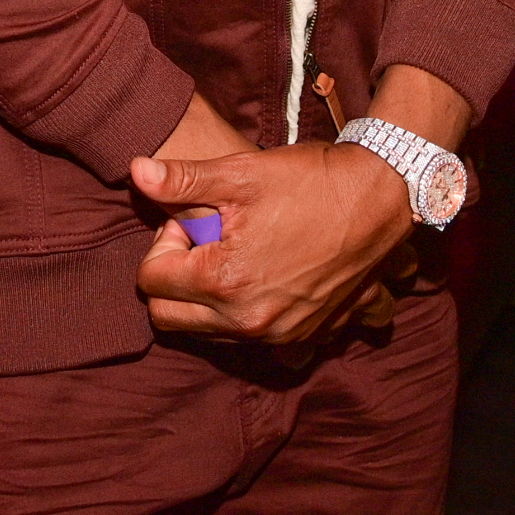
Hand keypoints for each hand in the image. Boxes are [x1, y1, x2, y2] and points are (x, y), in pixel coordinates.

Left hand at [131, 139, 413, 346]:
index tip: (195, 218)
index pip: (149, 280)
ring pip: (207, 332)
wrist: (379, 198)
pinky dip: (244, 315)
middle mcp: (247, 322)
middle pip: (168, 318)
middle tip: (209, 236)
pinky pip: (251, 342)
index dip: (165, 242)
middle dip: (176, 276)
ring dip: (208, 297)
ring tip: (239, 249)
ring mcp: (278, 336)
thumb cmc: (309, 181)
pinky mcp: (304, 338)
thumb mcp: (240, 172)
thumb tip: (135, 172)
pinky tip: (263, 275)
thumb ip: (181, 180)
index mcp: (223, 281)